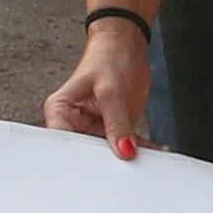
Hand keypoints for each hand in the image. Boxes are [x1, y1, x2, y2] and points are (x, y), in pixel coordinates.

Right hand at [42, 14, 154, 153]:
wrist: (127, 46)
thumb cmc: (109, 57)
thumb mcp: (112, 92)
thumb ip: (117, 124)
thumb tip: (124, 151)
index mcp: (60, 111)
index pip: (64, 146)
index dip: (80, 160)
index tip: (100, 166)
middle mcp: (74, 123)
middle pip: (85, 154)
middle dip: (106, 161)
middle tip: (124, 160)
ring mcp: (93, 127)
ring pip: (107, 153)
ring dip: (125, 156)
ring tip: (143, 156)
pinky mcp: (111, 128)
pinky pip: (124, 145)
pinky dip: (139, 148)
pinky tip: (152, 150)